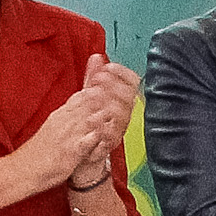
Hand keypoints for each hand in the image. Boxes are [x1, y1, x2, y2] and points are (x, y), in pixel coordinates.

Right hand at [20, 84, 125, 190]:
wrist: (23, 170)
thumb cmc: (40, 151)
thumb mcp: (53, 126)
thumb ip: (68, 113)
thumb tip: (77, 104)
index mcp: (60, 114)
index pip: (82, 95)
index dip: (99, 88)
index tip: (114, 86)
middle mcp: (64, 120)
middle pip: (90, 102)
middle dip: (107, 96)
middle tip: (123, 94)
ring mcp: (67, 134)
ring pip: (91, 116)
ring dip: (107, 112)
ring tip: (122, 111)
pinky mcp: (70, 151)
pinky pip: (88, 140)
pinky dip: (100, 134)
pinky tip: (110, 132)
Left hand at [64, 57, 142, 188]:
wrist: (83, 159)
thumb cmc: (90, 128)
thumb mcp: (91, 99)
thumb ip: (93, 78)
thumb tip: (97, 56)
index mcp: (121, 102)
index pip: (131, 82)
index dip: (121, 72)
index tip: (108, 65)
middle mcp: (123, 116)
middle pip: (129, 96)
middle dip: (115, 85)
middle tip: (100, 78)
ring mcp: (118, 131)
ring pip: (122, 115)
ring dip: (110, 103)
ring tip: (95, 94)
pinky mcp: (109, 146)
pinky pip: (110, 136)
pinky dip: (103, 126)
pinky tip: (93, 118)